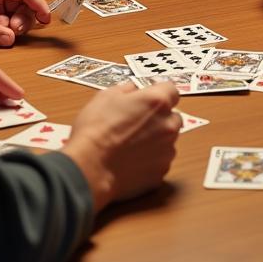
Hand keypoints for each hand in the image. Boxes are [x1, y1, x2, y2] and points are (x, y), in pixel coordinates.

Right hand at [65, 81, 180, 211]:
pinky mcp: (161, 172)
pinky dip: (151, 159)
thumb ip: (127, 89)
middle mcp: (168, 125)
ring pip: (168, 140)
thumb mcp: (106, 96)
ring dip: (157, 139)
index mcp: (157, 101)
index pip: (172, 90)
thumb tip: (133, 90)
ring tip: (132, 144)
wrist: (89, 168)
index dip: (159, 93)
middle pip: (173, 116)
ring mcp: (167, 150)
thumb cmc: (96, 130)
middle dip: (160, 118)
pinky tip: (132, 160)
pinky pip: (161, 161)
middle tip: (138, 122)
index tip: (148, 98)